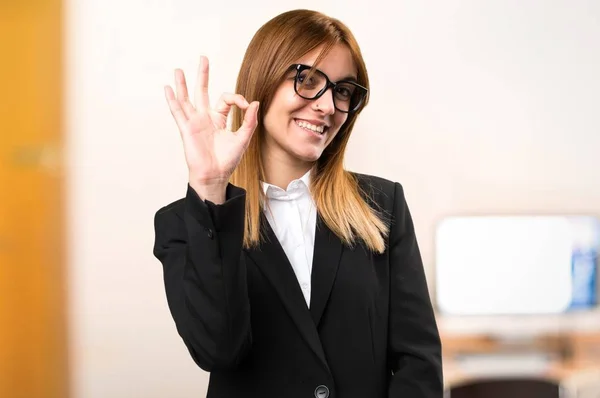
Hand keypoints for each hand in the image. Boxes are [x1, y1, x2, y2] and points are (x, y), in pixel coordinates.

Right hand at [165, 56, 258, 191]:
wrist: (215, 176)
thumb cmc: (227, 161)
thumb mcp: (243, 139)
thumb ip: (249, 121)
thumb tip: (254, 103)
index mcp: (219, 119)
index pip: (226, 100)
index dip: (237, 98)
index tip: (246, 105)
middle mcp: (205, 118)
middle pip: (203, 92)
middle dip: (203, 75)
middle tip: (203, 58)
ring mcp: (194, 123)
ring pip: (187, 99)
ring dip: (183, 84)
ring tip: (178, 70)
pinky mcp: (187, 129)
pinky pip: (178, 112)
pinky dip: (172, 100)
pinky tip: (168, 88)